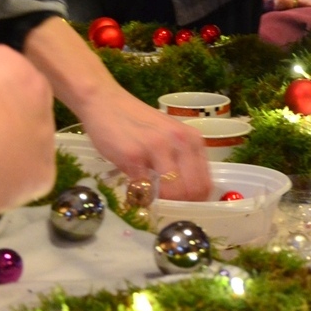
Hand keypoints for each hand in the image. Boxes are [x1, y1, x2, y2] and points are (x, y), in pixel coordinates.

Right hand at [73, 87, 211, 201]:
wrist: (106, 102)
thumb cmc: (137, 123)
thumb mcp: (169, 138)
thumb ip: (180, 161)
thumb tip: (186, 198)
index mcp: (192, 139)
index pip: (204, 183)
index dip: (195, 202)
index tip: (182, 208)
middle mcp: (180, 142)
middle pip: (192, 191)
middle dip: (179, 206)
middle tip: (164, 208)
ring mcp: (157, 148)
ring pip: (172, 192)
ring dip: (160, 202)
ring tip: (149, 198)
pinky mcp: (133, 155)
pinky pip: (142, 188)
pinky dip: (139, 195)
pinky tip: (132, 187)